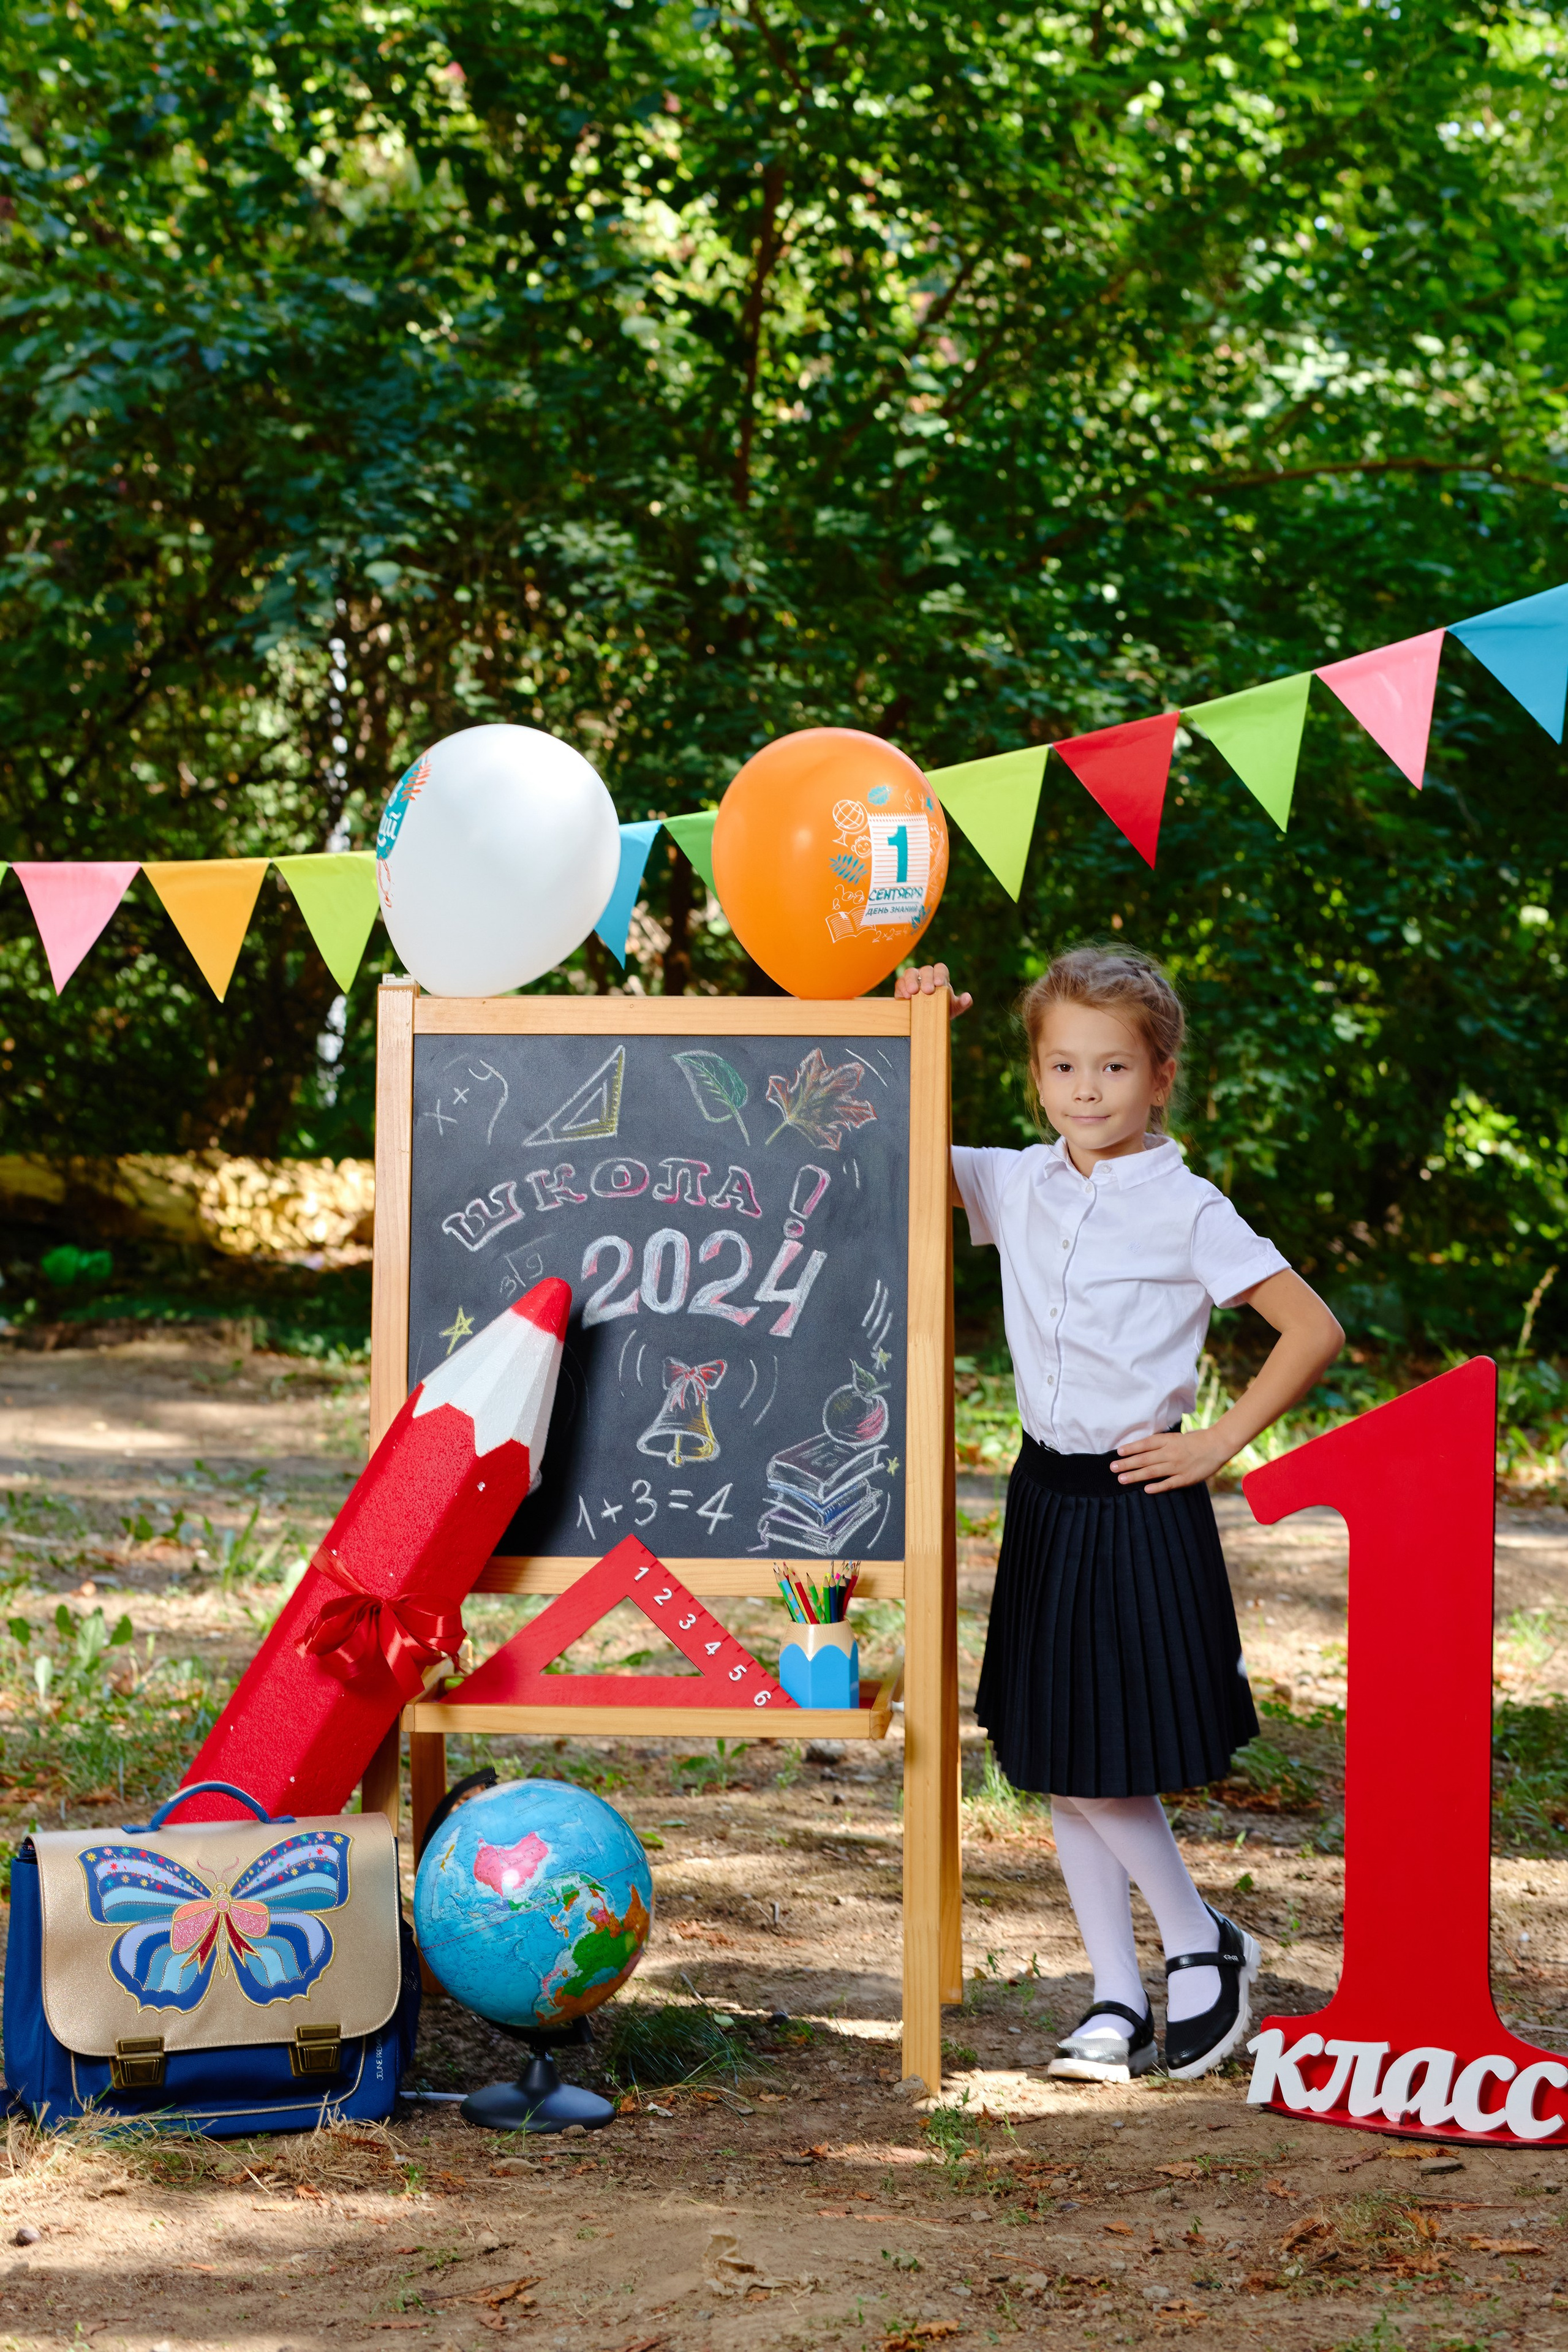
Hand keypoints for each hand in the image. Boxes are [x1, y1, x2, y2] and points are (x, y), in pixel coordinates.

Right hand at [895, 961, 972, 1017]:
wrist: (927, 1018)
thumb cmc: (942, 1009)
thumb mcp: (954, 1008)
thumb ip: (962, 1003)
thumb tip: (967, 997)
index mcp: (940, 977)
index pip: (940, 968)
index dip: (939, 974)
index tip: (939, 983)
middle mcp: (926, 976)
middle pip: (926, 970)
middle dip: (927, 979)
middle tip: (928, 991)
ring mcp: (913, 979)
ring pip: (911, 972)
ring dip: (912, 981)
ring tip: (913, 992)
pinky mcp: (902, 987)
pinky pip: (900, 982)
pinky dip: (902, 987)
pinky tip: (906, 996)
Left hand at [1110, 1427, 1232, 1493]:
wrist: (1218, 1444)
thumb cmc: (1196, 1439)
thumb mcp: (1176, 1437)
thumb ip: (1161, 1443)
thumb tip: (1143, 1448)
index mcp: (1168, 1440)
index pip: (1145, 1444)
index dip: (1131, 1448)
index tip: (1118, 1452)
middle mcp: (1170, 1453)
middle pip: (1144, 1459)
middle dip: (1127, 1464)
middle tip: (1112, 1468)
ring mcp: (1178, 1466)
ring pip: (1152, 1471)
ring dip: (1135, 1475)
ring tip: (1121, 1479)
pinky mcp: (1186, 1478)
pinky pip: (1169, 1483)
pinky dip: (1157, 1486)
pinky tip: (1146, 1489)